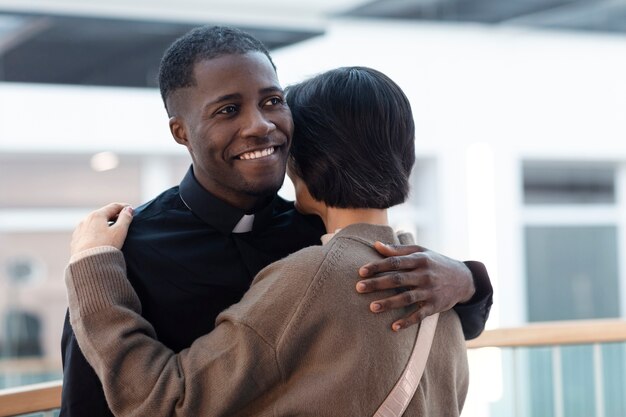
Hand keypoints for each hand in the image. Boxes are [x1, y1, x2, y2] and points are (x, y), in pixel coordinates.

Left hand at [71, 203, 133, 254]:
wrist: (87, 265)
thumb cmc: (105, 246)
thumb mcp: (119, 231)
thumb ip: (125, 218)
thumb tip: (128, 209)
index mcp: (97, 215)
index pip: (113, 206)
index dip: (124, 207)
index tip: (131, 209)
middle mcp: (86, 220)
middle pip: (103, 214)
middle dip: (114, 215)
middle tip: (123, 219)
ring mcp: (79, 230)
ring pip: (94, 223)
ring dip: (104, 224)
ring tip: (112, 230)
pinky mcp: (75, 241)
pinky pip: (87, 233)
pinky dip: (96, 232)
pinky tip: (100, 239)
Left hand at [356, 242, 474, 330]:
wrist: (464, 279)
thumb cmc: (436, 262)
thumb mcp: (421, 251)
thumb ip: (398, 250)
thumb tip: (376, 245)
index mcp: (419, 259)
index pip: (395, 262)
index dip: (377, 266)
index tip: (361, 271)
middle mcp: (424, 275)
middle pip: (397, 279)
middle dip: (377, 284)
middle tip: (359, 288)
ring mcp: (430, 291)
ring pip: (407, 298)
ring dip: (389, 303)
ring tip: (372, 307)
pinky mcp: (435, 306)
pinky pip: (420, 315)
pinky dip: (407, 321)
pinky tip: (394, 327)